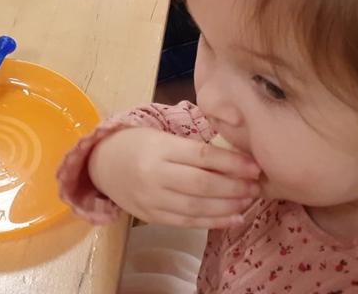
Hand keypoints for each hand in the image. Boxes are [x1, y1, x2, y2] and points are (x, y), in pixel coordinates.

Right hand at [88, 127, 260, 228]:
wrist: (101, 163)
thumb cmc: (138, 143)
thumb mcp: (161, 135)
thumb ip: (192, 145)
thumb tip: (234, 154)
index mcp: (159, 148)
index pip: (202, 156)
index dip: (231, 163)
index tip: (254, 166)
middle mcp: (154, 175)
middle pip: (202, 185)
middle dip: (234, 187)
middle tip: (256, 185)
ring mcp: (152, 199)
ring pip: (197, 207)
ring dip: (228, 206)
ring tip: (248, 200)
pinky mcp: (151, 216)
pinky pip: (187, 222)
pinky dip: (213, 222)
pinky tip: (233, 217)